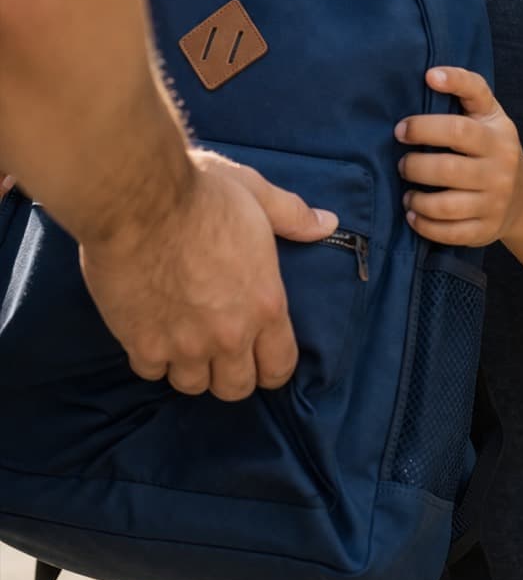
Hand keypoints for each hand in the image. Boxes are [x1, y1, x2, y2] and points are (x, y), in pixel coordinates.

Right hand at [79, 148, 337, 400]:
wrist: (138, 197)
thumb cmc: (200, 192)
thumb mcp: (256, 192)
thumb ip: (292, 215)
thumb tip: (327, 224)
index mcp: (264, 303)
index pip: (280, 366)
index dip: (272, 366)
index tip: (262, 355)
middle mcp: (228, 334)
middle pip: (236, 388)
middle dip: (231, 373)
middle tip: (221, 348)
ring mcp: (183, 344)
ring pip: (192, 384)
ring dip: (191, 367)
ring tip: (186, 340)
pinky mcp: (142, 343)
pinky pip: (152, 372)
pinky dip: (153, 357)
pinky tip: (151, 332)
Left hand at [395, 67, 522, 246]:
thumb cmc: (492, 145)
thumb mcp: (488, 112)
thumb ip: (466, 87)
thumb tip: (430, 73)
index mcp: (497, 135)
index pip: (460, 129)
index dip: (425, 126)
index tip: (401, 127)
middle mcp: (500, 168)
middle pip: (447, 168)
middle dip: (415, 166)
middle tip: (403, 162)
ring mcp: (494, 202)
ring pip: (447, 205)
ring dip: (417, 198)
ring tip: (406, 192)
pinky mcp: (486, 230)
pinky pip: (451, 232)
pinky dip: (426, 225)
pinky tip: (414, 214)